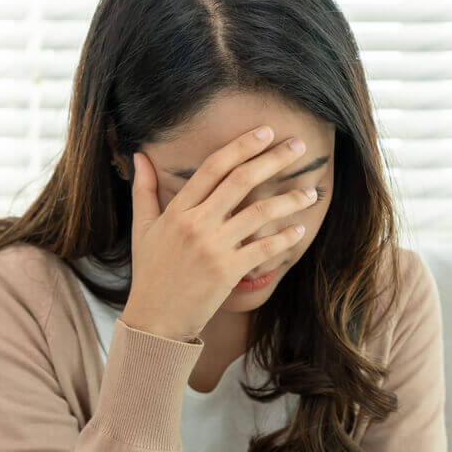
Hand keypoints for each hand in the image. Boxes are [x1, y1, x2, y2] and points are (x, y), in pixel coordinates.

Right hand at [119, 125, 317, 340]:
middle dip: (273, 160)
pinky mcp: (228, 272)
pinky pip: (264, 250)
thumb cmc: (152, 272)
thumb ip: (144, 190)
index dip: (242, 146)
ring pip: (258, 213)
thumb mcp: (142, 229)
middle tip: (298, 146)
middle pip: (240, 181)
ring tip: (311, 192)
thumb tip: (140, 155)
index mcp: (177, 210)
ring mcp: (213, 248)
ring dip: (288, 200)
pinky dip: (284, 239)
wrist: (156, 319)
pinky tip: (299, 230)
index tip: (266, 133)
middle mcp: (196, 224)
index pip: (213, 167)